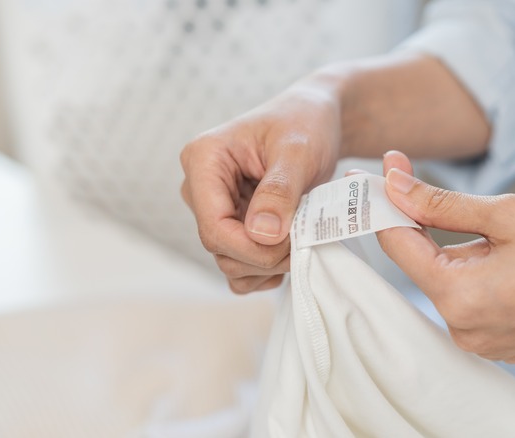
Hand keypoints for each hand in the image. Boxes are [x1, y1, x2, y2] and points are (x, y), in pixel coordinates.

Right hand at [180, 84, 340, 292]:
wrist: (313, 120)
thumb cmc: (304, 123)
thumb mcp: (298, 151)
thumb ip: (279, 191)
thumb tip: (262, 233)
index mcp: (203, 160)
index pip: (213, 226)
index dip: (251, 247)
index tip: (291, 242)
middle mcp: (200, 188)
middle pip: (220, 248)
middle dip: (264, 256)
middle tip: (304, 239)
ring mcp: (214, 209)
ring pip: (229, 262)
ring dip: (267, 265)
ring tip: (300, 240)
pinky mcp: (231, 225)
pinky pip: (238, 267)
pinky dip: (264, 271)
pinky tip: (288, 253)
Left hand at [377, 151, 514, 362]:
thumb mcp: (507, 213)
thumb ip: (440, 204)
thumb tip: (395, 186)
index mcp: (460, 298)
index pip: (399, 244)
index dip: (384, 203)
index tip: (377, 171)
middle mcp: (464, 330)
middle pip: (421, 264)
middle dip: (419, 221)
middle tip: (418, 177)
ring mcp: (484, 342)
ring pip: (447, 281)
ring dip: (453, 247)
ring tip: (499, 229)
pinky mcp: (502, 342)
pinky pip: (471, 300)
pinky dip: (473, 271)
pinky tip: (507, 254)